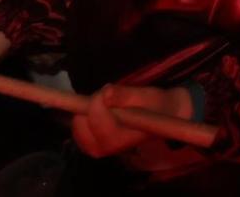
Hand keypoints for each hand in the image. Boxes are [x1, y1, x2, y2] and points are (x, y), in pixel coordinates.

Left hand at [71, 83, 195, 161]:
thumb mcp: (145, 96)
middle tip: (107, 96)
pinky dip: (83, 117)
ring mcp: (98, 148)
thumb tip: (105, 92)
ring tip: (105, 103)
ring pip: (77, 127)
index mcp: (121, 138)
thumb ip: (124, 95)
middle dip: (90, 105)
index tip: (107, 90)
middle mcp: (106, 147)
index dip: (97, 102)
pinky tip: (97, 111)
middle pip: (83, 125)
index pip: (98, 122)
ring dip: (85, 111)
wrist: (162, 117)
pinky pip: (78, 131)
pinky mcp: (92, 145)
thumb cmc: (155, 106)